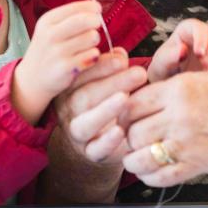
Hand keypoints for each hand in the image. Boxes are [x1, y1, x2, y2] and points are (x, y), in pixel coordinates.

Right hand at [12, 0, 104, 123]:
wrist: (32, 80)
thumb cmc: (48, 50)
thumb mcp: (51, 29)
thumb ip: (72, 17)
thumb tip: (97, 7)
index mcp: (48, 20)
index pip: (78, 7)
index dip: (93, 9)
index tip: (97, 12)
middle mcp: (50, 34)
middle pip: (87, 20)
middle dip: (96, 23)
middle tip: (94, 29)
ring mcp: (57, 52)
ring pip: (92, 37)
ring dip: (95, 41)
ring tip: (86, 46)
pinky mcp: (66, 68)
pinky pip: (93, 55)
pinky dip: (93, 56)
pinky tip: (85, 59)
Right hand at [54, 48, 147, 163]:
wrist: (102, 139)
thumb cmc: (109, 100)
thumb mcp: (111, 80)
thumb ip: (115, 66)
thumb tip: (120, 53)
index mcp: (70, 88)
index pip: (80, 75)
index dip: (101, 66)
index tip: (123, 59)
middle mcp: (69, 110)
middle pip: (83, 96)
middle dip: (112, 83)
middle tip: (139, 73)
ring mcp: (77, 134)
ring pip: (85, 123)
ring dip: (106, 110)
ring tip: (125, 98)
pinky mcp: (91, 153)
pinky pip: (95, 149)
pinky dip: (107, 141)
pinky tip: (121, 131)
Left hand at [121, 70, 207, 186]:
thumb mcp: (198, 79)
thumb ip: (168, 92)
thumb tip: (137, 105)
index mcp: (178, 89)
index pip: (131, 104)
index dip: (122, 113)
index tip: (125, 118)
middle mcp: (179, 115)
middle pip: (132, 132)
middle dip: (128, 137)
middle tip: (131, 138)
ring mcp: (188, 142)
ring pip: (140, 157)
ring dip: (133, 160)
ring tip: (136, 158)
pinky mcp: (198, 164)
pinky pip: (162, 177)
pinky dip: (150, 177)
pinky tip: (151, 172)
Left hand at [147, 19, 207, 82]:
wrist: (173, 84)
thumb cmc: (165, 70)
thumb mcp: (161, 64)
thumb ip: (170, 56)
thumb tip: (183, 49)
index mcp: (188, 30)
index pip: (200, 27)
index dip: (202, 39)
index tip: (199, 54)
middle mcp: (206, 34)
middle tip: (205, 66)